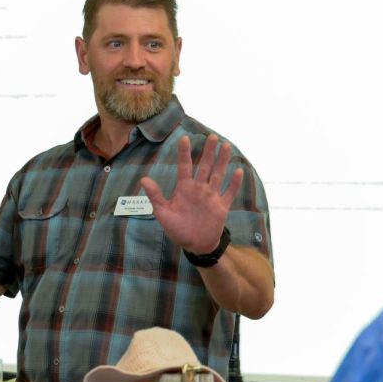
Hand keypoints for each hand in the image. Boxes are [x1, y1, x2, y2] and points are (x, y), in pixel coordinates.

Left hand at [140, 134, 243, 253]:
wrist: (195, 245)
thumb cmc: (177, 229)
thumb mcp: (163, 213)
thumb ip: (156, 196)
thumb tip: (144, 179)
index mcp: (184, 188)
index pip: (184, 167)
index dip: (184, 153)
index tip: (184, 138)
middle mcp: (199, 189)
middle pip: (205, 166)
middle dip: (208, 152)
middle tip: (212, 136)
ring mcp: (211, 196)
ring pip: (218, 175)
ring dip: (222, 161)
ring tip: (226, 146)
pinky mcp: (222, 206)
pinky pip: (229, 192)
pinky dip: (234, 183)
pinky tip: (238, 171)